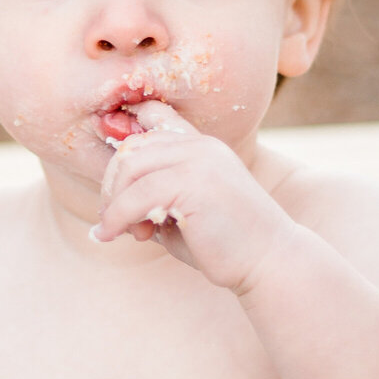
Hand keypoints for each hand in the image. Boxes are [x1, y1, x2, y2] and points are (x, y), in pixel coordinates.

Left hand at [93, 101, 296, 293]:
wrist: (269, 262)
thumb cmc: (224, 244)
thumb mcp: (184, 209)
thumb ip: (153, 196)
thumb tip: (109, 203)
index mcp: (201, 146)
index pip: (154, 115)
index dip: (124, 132)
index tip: (111, 174)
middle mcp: (200, 145)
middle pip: (130, 148)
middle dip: (112, 187)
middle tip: (116, 222)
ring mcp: (199, 160)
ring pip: (128, 168)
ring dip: (114, 204)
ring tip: (123, 232)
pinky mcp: (193, 184)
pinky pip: (136, 195)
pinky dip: (118, 218)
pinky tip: (118, 236)